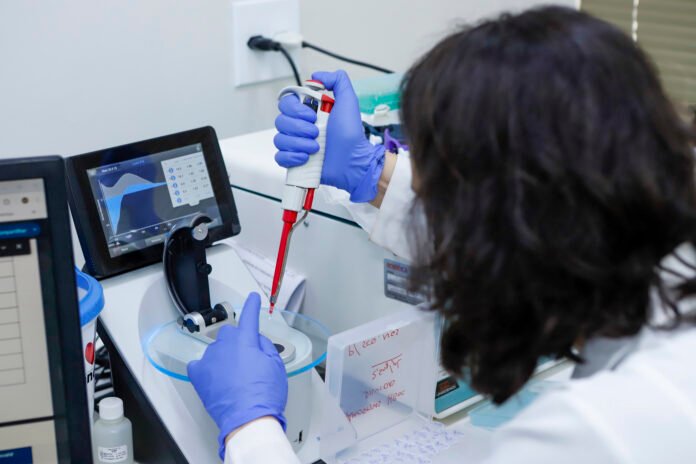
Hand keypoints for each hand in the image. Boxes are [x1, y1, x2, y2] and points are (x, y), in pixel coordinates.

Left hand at [187, 292, 287, 458]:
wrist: (248, 419)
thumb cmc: (264, 394)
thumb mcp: (276, 365)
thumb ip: (266, 347)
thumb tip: (257, 342)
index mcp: (246, 340)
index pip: (249, 316)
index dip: (251, 306)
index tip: (251, 298)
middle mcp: (225, 345)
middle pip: (229, 332)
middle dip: (238, 340)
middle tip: (248, 358)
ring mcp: (210, 360)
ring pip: (216, 349)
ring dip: (224, 356)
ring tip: (235, 377)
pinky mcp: (199, 376)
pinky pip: (199, 364)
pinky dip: (206, 368)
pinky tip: (216, 377)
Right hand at [274, 70, 385, 202]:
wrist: (353, 161)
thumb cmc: (351, 135)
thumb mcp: (349, 101)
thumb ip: (338, 81)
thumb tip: (317, 75)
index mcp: (308, 112)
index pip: (286, 103)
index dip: (295, 109)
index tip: (312, 115)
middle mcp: (300, 127)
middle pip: (280, 121)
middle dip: (299, 128)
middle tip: (317, 132)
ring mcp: (296, 145)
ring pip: (279, 139)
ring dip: (298, 143)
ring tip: (316, 148)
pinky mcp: (295, 161)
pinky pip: (280, 157)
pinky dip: (292, 157)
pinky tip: (306, 158)